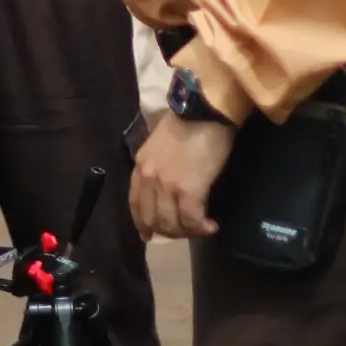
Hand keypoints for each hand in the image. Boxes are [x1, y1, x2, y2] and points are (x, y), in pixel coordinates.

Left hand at [129, 109, 234, 240]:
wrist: (204, 110)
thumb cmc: (188, 122)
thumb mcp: (161, 145)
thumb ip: (158, 166)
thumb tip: (167, 186)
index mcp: (141, 166)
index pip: (135, 204)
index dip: (143, 223)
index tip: (150, 235)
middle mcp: (148, 179)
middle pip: (152, 220)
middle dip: (170, 232)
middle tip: (187, 231)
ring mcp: (167, 186)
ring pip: (171, 225)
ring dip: (187, 232)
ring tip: (201, 228)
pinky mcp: (188, 190)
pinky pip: (191, 220)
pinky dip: (201, 228)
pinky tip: (210, 226)